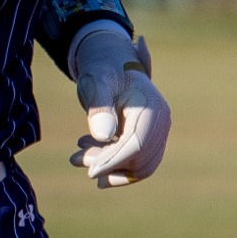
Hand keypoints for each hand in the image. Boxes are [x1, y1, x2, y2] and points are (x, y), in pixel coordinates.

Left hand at [69, 30, 170, 188]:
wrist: (111, 64)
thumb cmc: (102, 71)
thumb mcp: (95, 84)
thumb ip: (99, 108)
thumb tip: (104, 135)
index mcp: (151, 107)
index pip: (136, 145)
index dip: (113, 161)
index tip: (91, 173)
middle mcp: (161, 121)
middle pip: (139, 159)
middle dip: (107, 165)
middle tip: (75, 159)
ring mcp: (159, 130)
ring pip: (139, 165)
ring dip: (108, 167)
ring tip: (77, 157)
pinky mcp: (151, 137)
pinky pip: (138, 161)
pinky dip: (114, 163)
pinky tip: (89, 153)